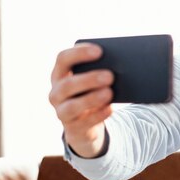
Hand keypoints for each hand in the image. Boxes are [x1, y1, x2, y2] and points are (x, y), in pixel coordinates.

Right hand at [49, 43, 113, 157]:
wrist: (85, 124)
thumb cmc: (91, 93)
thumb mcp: (92, 82)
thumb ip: (100, 71)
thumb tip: (123, 65)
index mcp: (60, 75)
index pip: (63, 59)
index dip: (79, 54)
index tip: (99, 51)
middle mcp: (56, 93)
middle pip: (68, 84)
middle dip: (89, 79)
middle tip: (110, 75)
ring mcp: (62, 112)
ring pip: (72, 106)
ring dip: (92, 99)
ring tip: (110, 92)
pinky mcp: (72, 128)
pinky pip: (84, 123)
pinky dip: (98, 115)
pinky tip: (110, 108)